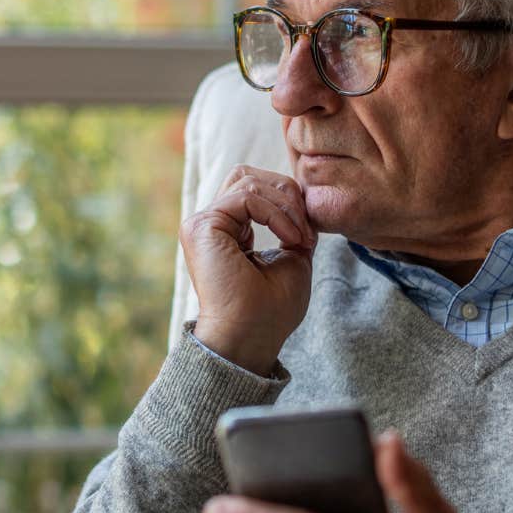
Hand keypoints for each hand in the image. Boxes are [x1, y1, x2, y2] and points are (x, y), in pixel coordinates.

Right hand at [182, 165, 314, 375]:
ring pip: (248, 181)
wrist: (251, 337)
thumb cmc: (271, 311)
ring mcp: (202, 223)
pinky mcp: (202, 226)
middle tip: (306, 227)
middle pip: (247, 175)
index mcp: (227, 233)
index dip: (288, 201)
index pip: (254, 189)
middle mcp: (210, 225)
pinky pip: (246, 196)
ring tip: (300, 237)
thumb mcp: (293, 259)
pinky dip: (276, 213)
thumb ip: (293, 229)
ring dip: (286, 205)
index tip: (310, 235)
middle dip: (285, 193)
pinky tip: (289, 238)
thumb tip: (306, 205)